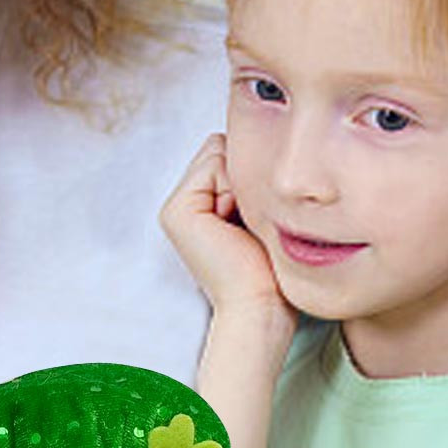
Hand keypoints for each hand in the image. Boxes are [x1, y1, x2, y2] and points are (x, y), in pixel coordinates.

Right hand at [161, 133, 291, 325]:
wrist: (260, 306)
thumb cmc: (271, 269)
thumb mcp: (264, 214)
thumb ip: (252, 179)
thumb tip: (260, 141)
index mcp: (201, 206)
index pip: (229, 154)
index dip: (255, 174)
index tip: (262, 217)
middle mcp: (183, 205)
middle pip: (223, 149)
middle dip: (247, 176)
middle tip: (252, 222)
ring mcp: (175, 207)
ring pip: (220, 153)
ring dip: (244, 182)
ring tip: (245, 224)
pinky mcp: (177, 211)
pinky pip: (214, 164)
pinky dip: (234, 187)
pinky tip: (236, 222)